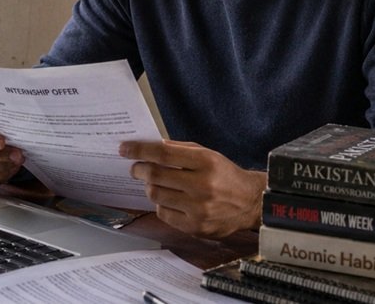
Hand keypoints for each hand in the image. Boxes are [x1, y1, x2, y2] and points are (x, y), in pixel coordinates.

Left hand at [119, 139, 265, 238]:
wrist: (250, 203)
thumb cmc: (225, 175)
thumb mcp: (208, 154)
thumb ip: (179, 150)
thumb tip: (149, 146)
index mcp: (206, 162)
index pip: (163, 153)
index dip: (139, 150)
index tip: (124, 148)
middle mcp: (203, 185)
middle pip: (155, 176)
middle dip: (138, 170)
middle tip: (135, 168)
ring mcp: (199, 209)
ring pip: (156, 196)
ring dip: (149, 187)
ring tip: (153, 183)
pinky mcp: (196, 227)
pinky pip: (164, 214)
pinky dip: (160, 204)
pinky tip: (167, 199)